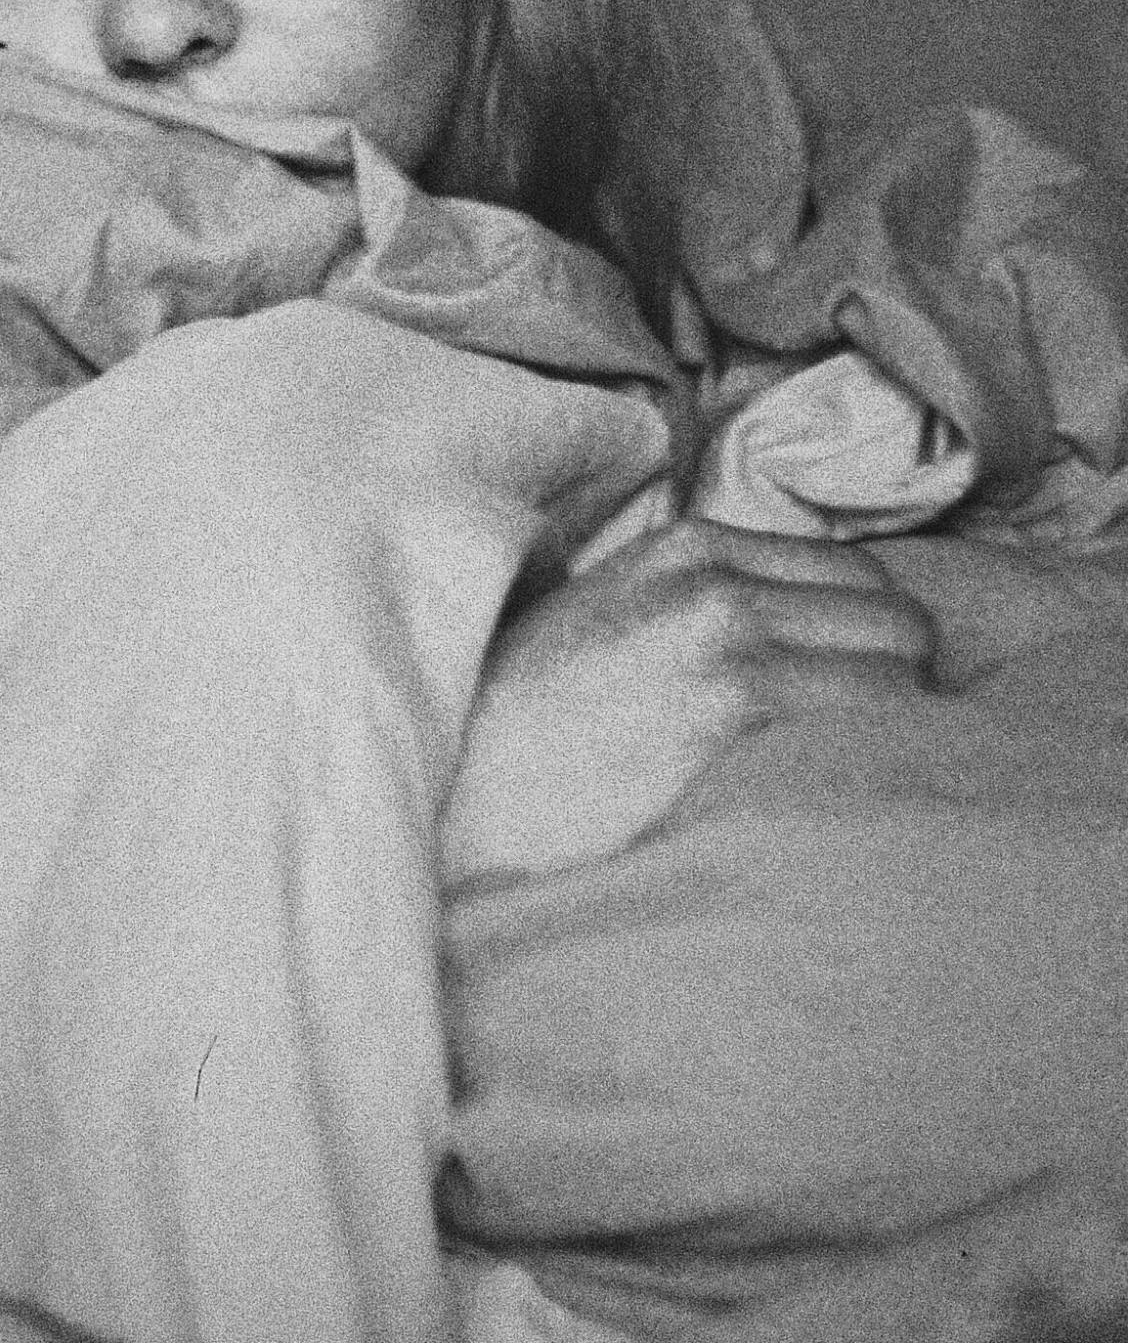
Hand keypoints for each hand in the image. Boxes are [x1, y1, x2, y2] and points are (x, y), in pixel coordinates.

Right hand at [443, 518, 936, 878]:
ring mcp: (722, 628)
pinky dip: (886, 764)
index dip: (868, 649)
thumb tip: (809, 651)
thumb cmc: (526, 735)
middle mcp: (712, 573)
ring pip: (904, 668)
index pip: (857, 577)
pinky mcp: (728, 695)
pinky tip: (843, 810)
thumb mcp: (608, 632)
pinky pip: (881, 718)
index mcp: (686, 548)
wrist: (454, 791)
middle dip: (896, 688)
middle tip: (862, 761)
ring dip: (898, 733)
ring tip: (856, 792)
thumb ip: (697, 613)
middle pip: (897, 617)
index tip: (853, 711)